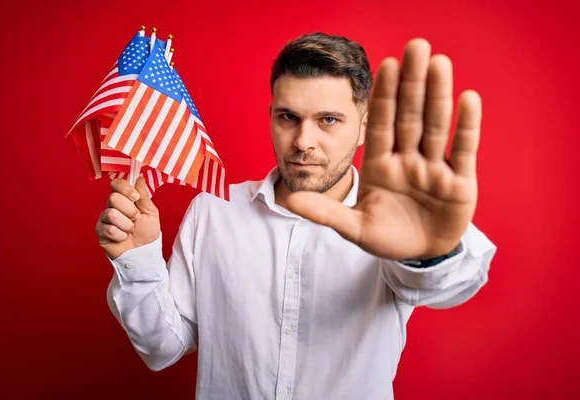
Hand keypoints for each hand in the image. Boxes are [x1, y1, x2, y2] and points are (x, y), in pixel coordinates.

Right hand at [95, 176, 160, 258]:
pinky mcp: (100, 231)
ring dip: (126, 225)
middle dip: (130, 211)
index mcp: (124, 199)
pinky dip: (121, 236)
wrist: (144, 251)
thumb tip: (139, 178)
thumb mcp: (150, 212)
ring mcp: (104, 219)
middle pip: (113, 198)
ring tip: (130, 230)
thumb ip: (144, 195)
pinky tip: (123, 238)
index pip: (116, 184)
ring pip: (111, 214)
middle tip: (135, 219)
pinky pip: (109, 229)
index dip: (125, 189)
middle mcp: (112, 206)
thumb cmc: (147, 232)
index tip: (135, 198)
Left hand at [285, 38, 480, 259]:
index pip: (381, 125)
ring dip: (437, 95)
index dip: (384, 96)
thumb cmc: (385, 237)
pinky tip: (468, 98)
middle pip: (409, 116)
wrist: (419, 256)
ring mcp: (434, 169)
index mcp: (380, 166)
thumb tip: (291, 200)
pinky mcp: (460, 183)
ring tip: (439, 62)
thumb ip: (325, 213)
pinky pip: (462, 151)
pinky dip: (466, 127)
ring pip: (435, 126)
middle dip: (412, 83)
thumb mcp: (354, 228)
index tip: (386, 64)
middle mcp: (407, 160)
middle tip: (416, 45)